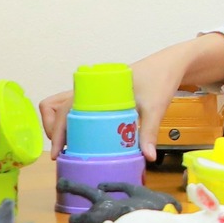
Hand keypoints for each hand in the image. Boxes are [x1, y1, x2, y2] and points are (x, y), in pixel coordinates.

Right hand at [41, 34, 223, 159]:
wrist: (170, 64)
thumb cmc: (159, 79)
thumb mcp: (154, 107)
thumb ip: (148, 131)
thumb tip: (147, 158)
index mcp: (96, 87)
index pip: (64, 108)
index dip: (56, 131)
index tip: (57, 152)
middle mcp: (89, 88)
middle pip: (54, 105)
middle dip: (53, 128)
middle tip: (64, 149)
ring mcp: (93, 92)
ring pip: (62, 106)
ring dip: (60, 124)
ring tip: (70, 145)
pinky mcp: (101, 97)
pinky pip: (77, 108)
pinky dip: (72, 121)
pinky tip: (83, 138)